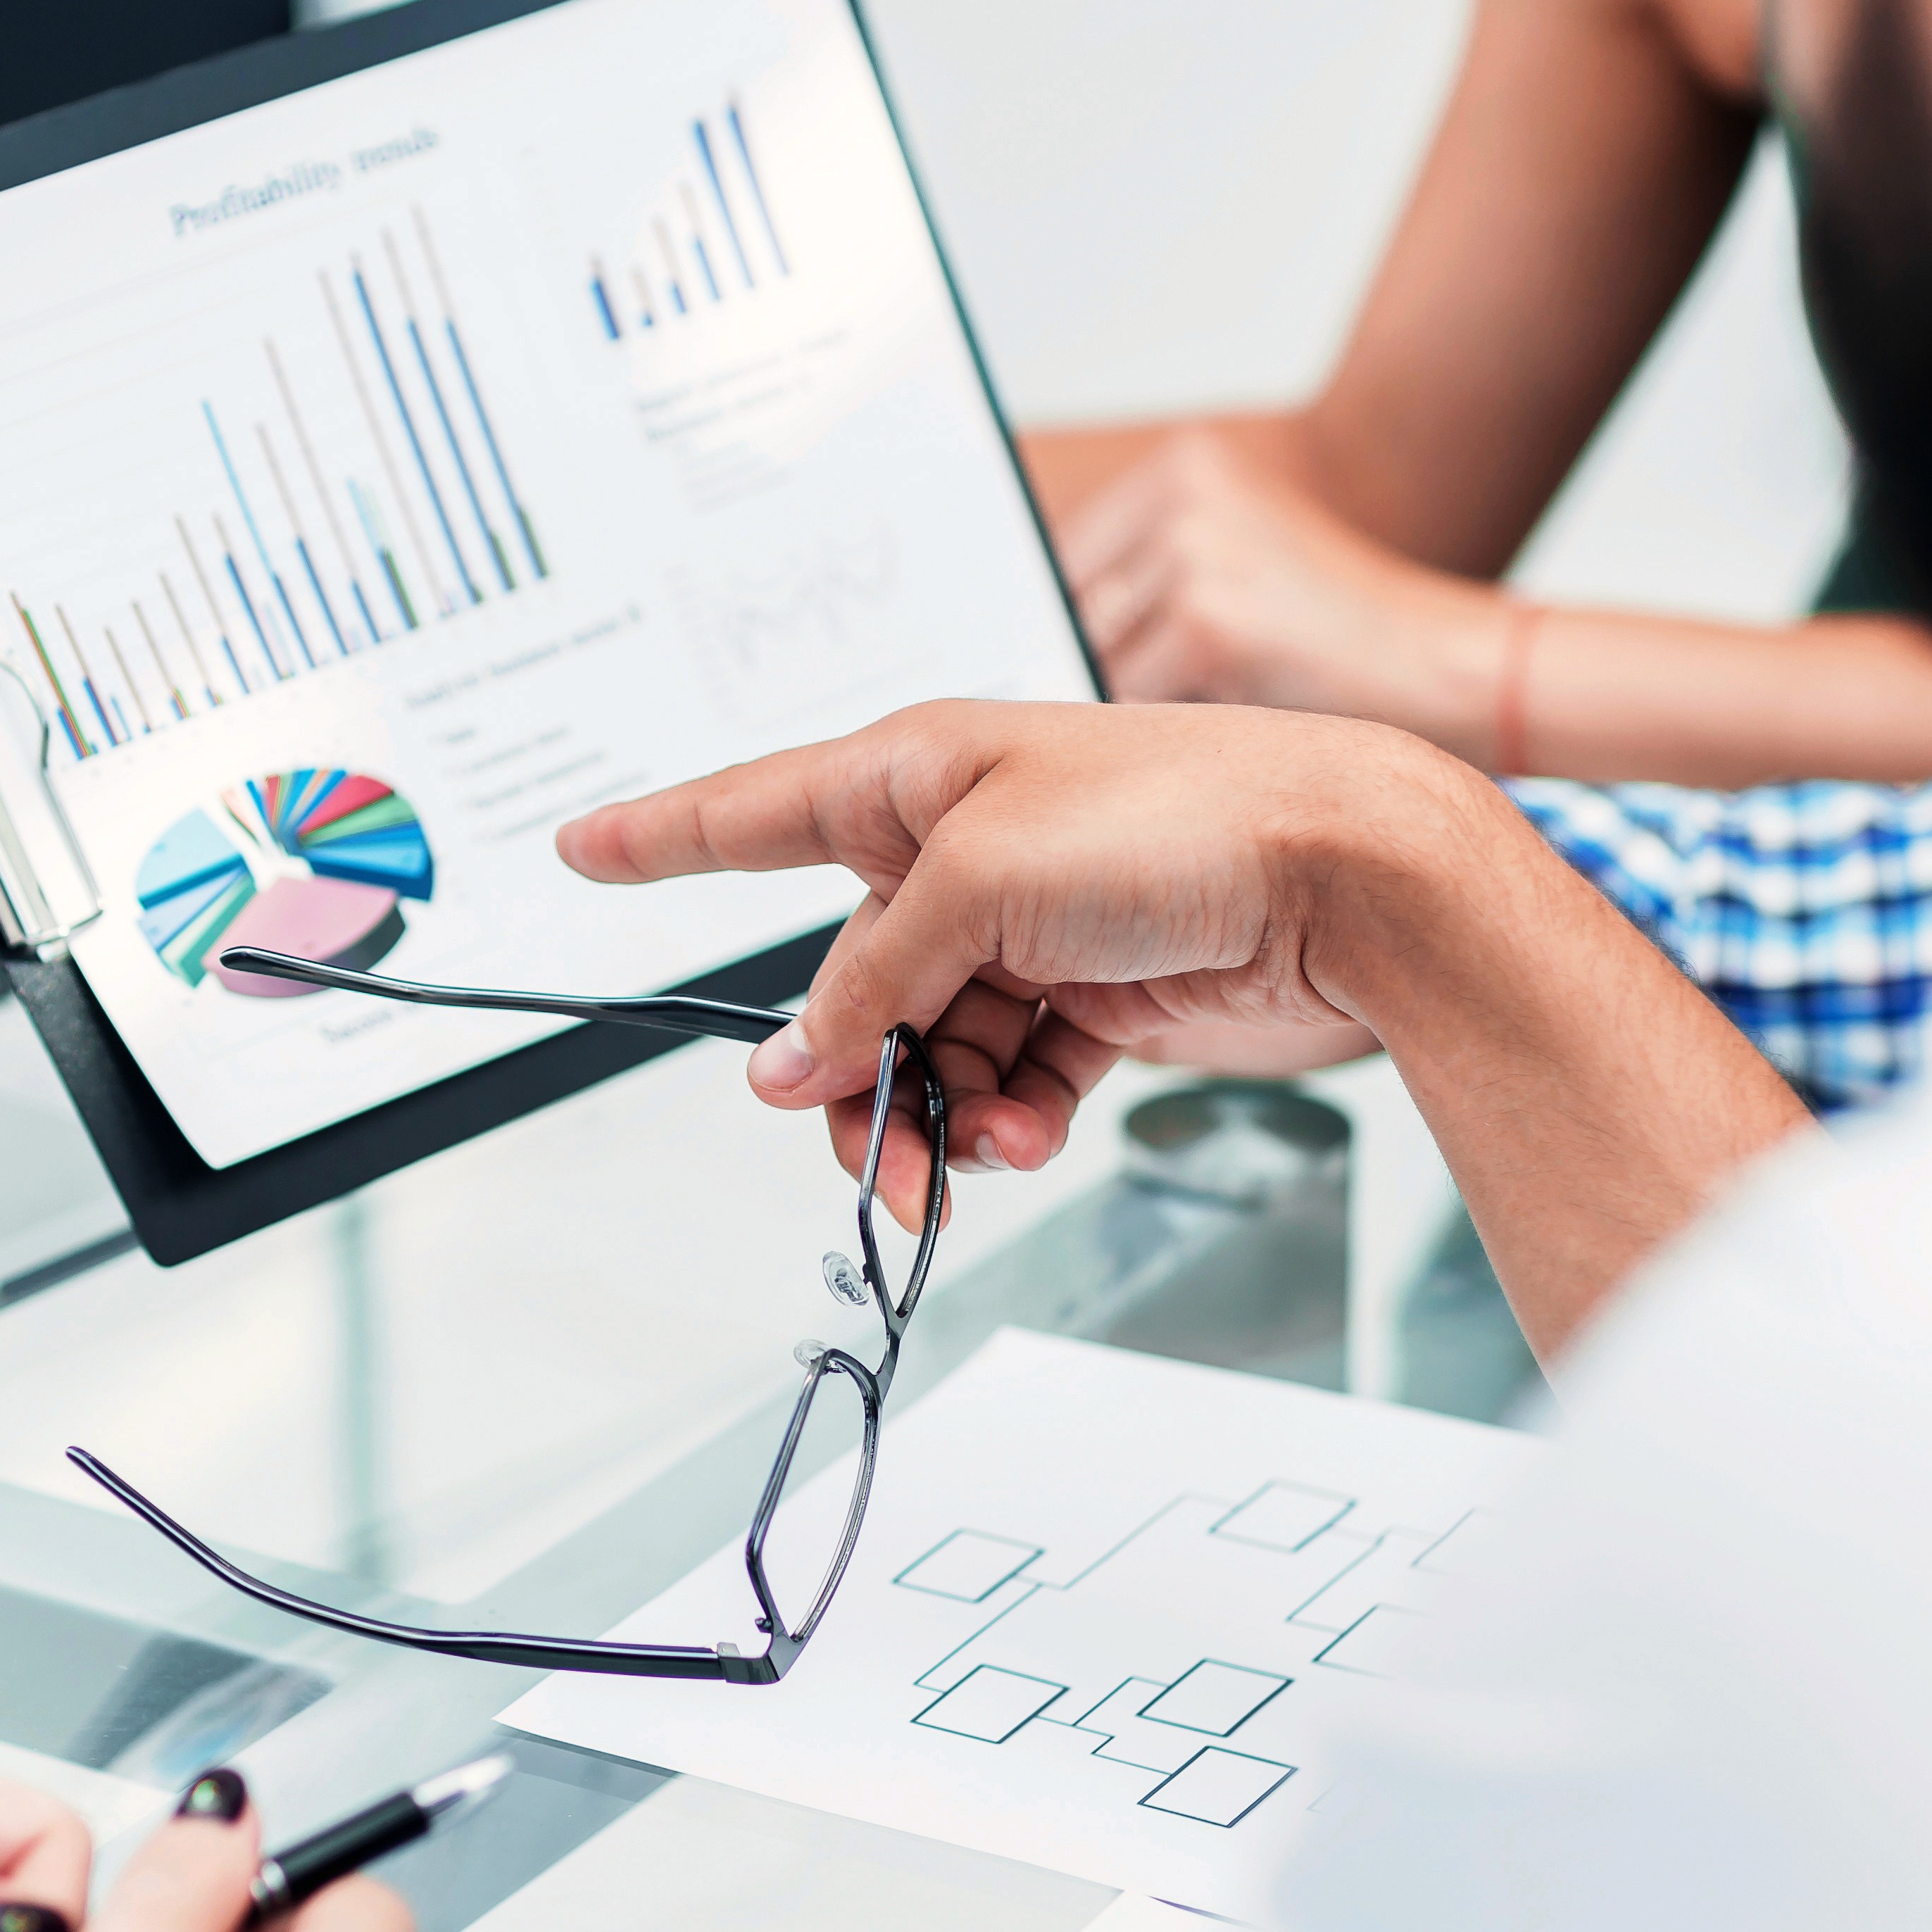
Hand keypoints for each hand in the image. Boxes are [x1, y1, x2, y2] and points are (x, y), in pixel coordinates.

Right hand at [559, 701, 1463, 1221]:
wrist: (1351, 876)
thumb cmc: (1182, 818)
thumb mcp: (982, 882)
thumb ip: (872, 978)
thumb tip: (799, 1063)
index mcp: (916, 776)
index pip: (752, 809)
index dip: (659, 835)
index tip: (579, 847)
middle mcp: (963, 848)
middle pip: (846, 981)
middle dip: (851, 1072)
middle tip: (873, 1144)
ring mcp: (1029, 927)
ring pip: (923, 1048)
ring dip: (938, 1115)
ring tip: (984, 1156)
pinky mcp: (1095, 996)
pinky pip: (1005, 1078)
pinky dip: (1010, 1120)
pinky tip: (1035, 1138)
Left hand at [1050, 417, 1506, 744]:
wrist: (1457, 668)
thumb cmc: (1350, 645)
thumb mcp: (1243, 571)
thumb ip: (1147, 585)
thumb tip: (1034, 648)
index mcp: (1187, 467)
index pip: (1063, 559)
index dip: (1051, 631)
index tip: (1050, 677)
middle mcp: (1182, 496)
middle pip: (1068, 611)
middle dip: (1085, 674)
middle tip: (1135, 724)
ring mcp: (1193, 556)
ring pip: (1090, 663)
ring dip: (1122, 713)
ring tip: (1199, 734)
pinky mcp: (1205, 629)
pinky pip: (1123, 709)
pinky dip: (1154, 745)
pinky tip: (1220, 748)